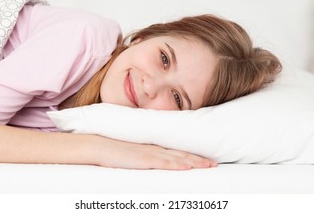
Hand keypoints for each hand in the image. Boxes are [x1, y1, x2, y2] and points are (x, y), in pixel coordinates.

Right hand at [90, 135, 217, 169]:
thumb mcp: (132, 155)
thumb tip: (151, 164)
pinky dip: (177, 165)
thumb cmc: (114, 152)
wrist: (99, 146)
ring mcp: (150, 154)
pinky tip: (187, 167)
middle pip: (182, 155)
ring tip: (209, 166)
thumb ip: (143, 158)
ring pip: (178, 158)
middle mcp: (155, 149)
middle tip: (214, 164)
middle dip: (199, 160)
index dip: (192, 156)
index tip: (205, 160)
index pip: (177, 152)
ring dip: (194, 162)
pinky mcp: (144, 160)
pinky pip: (164, 163)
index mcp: (153, 148)